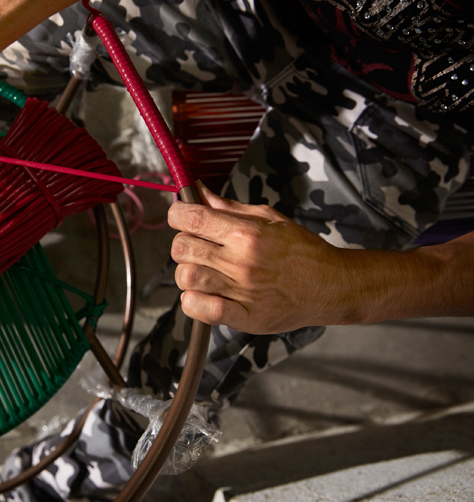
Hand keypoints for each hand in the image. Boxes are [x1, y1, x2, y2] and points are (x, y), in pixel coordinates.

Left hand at [168, 183, 358, 333]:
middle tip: (196, 245)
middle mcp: (241, 261)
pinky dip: (192, 302)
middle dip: (182, 242)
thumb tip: (198, 191)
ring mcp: (241, 291)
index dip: (177, 214)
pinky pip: (199, 309)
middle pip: (182, 247)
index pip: (191, 218)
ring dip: (187, 272)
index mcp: (246, 233)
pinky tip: (203, 294)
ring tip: (202, 271)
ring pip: (186, 277)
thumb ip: (228, 207)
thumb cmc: (302, 250)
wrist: (332, 285)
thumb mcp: (268, 218)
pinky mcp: (244, 317)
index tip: (180, 215)